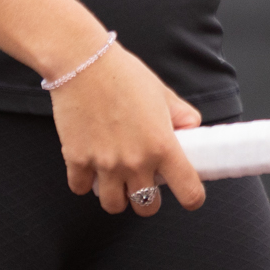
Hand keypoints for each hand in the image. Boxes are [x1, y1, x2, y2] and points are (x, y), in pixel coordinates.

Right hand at [50, 42, 205, 216]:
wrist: (82, 61)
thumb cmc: (121, 73)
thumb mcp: (161, 92)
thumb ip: (181, 114)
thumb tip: (191, 128)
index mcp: (162, 146)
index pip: (189, 192)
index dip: (192, 197)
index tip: (187, 194)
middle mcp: (135, 161)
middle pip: (147, 207)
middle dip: (147, 199)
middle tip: (143, 181)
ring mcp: (105, 164)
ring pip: (114, 205)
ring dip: (116, 195)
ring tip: (115, 177)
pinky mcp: (77, 160)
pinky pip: (81, 188)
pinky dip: (84, 181)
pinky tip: (89, 165)